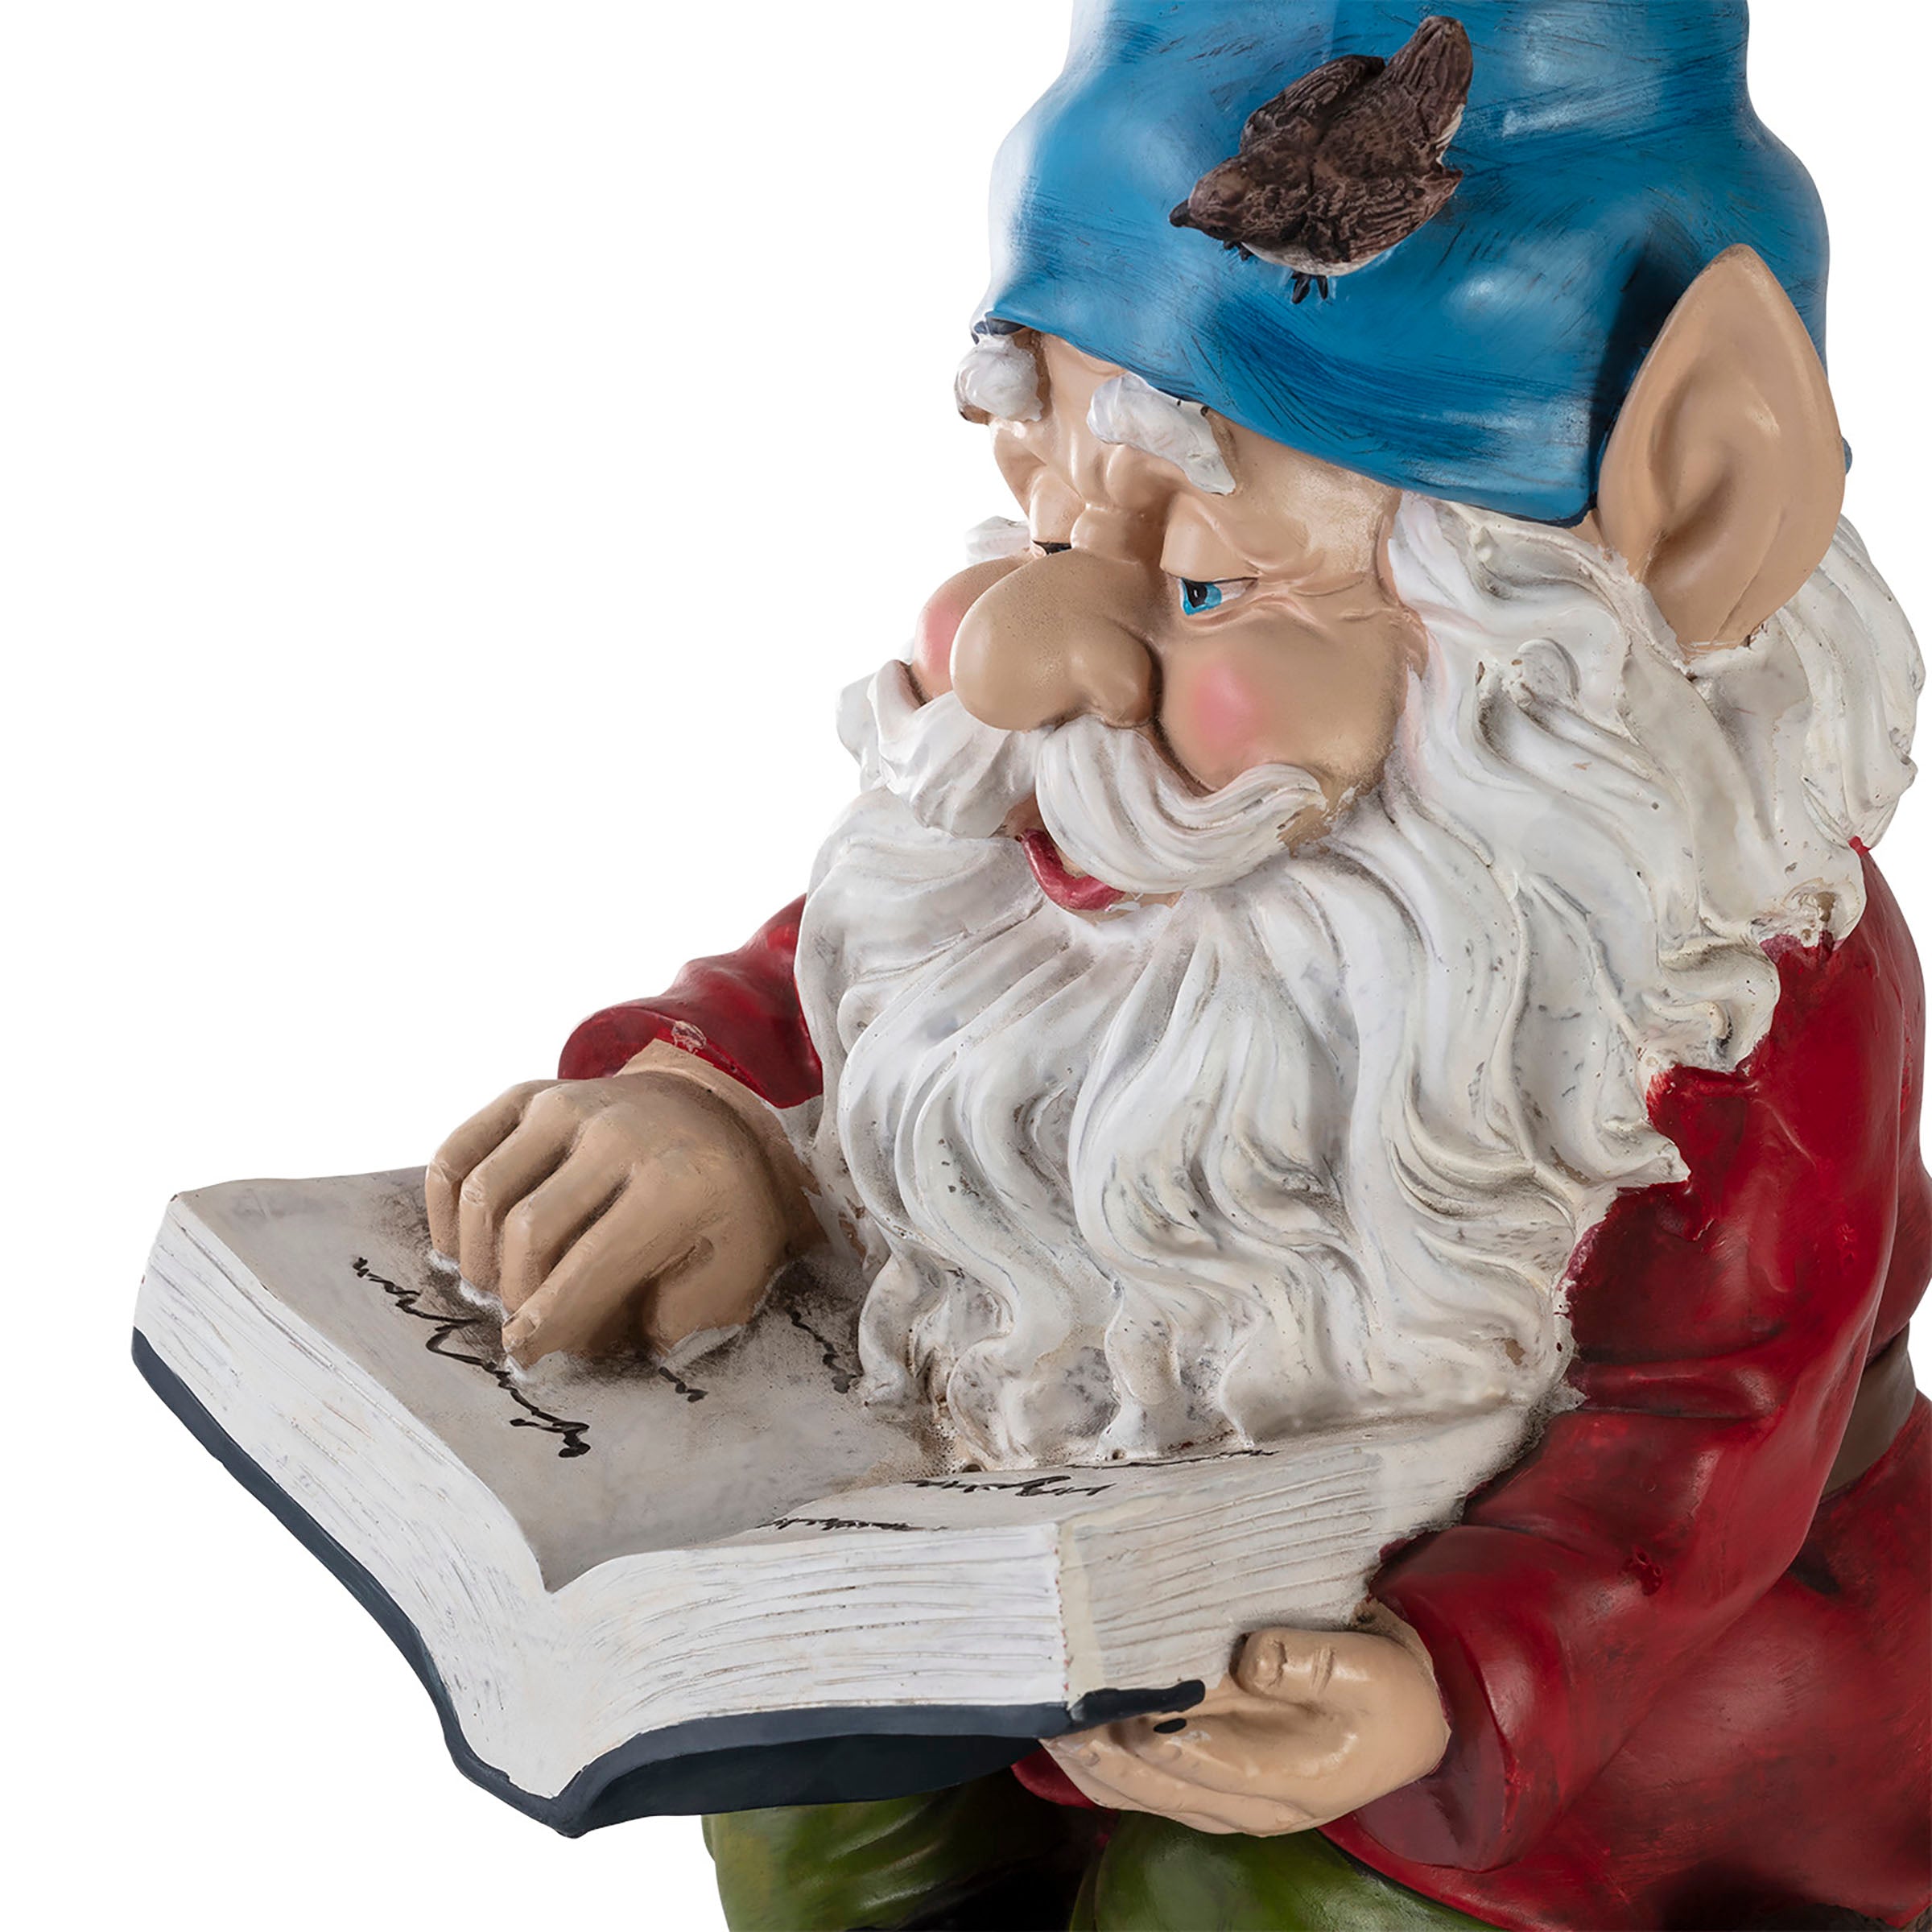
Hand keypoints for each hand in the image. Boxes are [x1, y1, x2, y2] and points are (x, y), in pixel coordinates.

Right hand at [425, 1056, 813, 1365]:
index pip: (594, 1263)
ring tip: (495, 1289)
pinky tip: (462, 1246)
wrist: (715, 1113)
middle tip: (523, 1326)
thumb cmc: (726, 1205)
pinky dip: (446, 1210)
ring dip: (475, 1257)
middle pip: (528, 1231)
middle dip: (515, 1295)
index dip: (549, 1320)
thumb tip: (595, 1342)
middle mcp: (617, 1132)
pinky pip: (457, 1155)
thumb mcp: (739, 1266)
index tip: (522, 1353)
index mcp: (678, 1179)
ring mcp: (567, 1104)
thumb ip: (681, 1314)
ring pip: (483, 1193)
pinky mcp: (529, 1095)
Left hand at [1042, 1611, 1446, 1835]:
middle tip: (1053, 1710)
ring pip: (1141, 1793)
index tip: (1120, 1710)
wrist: (1406, 1722)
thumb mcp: (1368, 1669)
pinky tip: (1066, 1734)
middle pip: (1159, 1786)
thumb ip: (1310, 1662)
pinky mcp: (1208, 1785)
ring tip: (1042, 1719)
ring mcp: (1224, 1800)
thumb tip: (1253, 1658)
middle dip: (1101, 1750)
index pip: (1212, 1763)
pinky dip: (1100, 1764)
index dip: (1163, 1739)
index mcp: (1293, 1780)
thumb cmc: (1385, 1693)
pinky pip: (1143, 1787)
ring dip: (1089, 1760)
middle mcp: (1250, 1805)